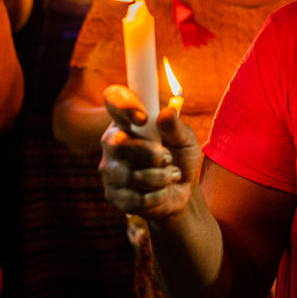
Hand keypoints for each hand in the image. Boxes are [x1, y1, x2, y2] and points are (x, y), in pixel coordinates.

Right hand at [99, 85, 201, 219]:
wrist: (181, 192)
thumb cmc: (180, 157)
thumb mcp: (186, 140)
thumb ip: (176, 127)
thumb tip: (166, 113)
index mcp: (129, 120)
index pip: (114, 99)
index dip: (124, 104)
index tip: (143, 118)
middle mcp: (113, 141)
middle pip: (118, 143)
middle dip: (151, 154)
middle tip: (169, 158)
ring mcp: (110, 169)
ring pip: (129, 174)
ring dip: (160, 177)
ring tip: (171, 176)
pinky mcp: (113, 195)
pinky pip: (134, 198)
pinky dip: (157, 197)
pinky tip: (162, 192)